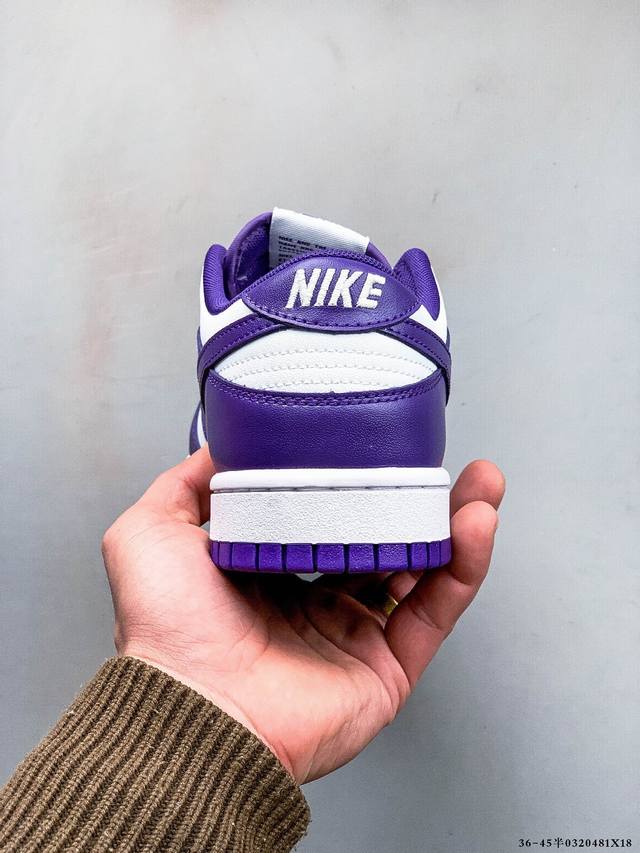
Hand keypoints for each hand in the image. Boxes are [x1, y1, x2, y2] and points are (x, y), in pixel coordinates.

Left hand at [102, 448, 503, 783]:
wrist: (192, 706)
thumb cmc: (166, 630)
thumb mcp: (151, 531)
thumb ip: (187, 484)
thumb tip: (221, 447)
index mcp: (270, 571)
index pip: (327, 518)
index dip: (358, 482)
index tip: (381, 447)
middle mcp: (314, 602)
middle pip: (383, 539)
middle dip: (420, 499)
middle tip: (444, 462)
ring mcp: (354, 636)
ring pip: (420, 571)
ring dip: (456, 524)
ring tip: (481, 484)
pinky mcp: (386, 668)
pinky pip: (435, 612)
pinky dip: (464, 567)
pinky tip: (476, 525)